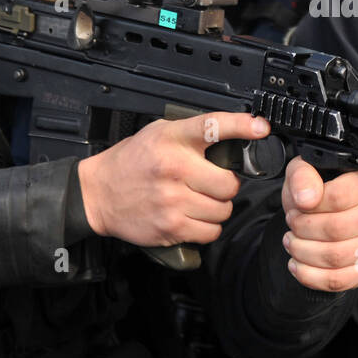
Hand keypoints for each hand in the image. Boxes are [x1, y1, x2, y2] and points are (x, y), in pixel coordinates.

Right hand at [77, 112, 270, 246]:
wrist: (97, 194)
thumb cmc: (131, 161)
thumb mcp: (159, 133)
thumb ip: (192, 133)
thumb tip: (235, 133)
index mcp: (172, 139)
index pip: (212, 126)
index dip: (241, 125)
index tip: (260, 127)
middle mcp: (173, 168)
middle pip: (229, 183)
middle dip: (227, 185)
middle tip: (213, 183)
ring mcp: (172, 200)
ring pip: (223, 210)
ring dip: (218, 207)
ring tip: (200, 200)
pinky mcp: (170, 228)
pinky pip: (211, 232)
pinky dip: (208, 227)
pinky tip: (193, 216)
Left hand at [280, 158, 357, 291]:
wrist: (328, 210)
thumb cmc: (317, 188)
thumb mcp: (304, 170)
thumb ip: (302, 176)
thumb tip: (307, 200)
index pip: (339, 197)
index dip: (309, 206)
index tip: (296, 207)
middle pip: (337, 229)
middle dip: (303, 230)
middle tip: (291, 225)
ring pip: (337, 257)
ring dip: (304, 252)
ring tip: (292, 242)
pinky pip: (341, 280)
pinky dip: (312, 277)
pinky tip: (297, 265)